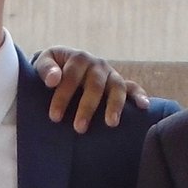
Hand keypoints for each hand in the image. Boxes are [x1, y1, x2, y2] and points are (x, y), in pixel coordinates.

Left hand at [37, 47, 151, 132]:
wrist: (65, 65)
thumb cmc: (53, 69)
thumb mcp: (44, 63)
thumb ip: (46, 69)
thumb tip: (52, 80)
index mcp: (78, 58)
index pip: (71, 76)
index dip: (63, 96)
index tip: (54, 116)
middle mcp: (97, 65)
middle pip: (95, 85)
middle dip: (87, 107)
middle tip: (79, 128)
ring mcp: (111, 74)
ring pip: (117, 88)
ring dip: (115, 105)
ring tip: (111, 123)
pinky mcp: (120, 84)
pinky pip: (133, 88)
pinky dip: (139, 96)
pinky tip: (144, 107)